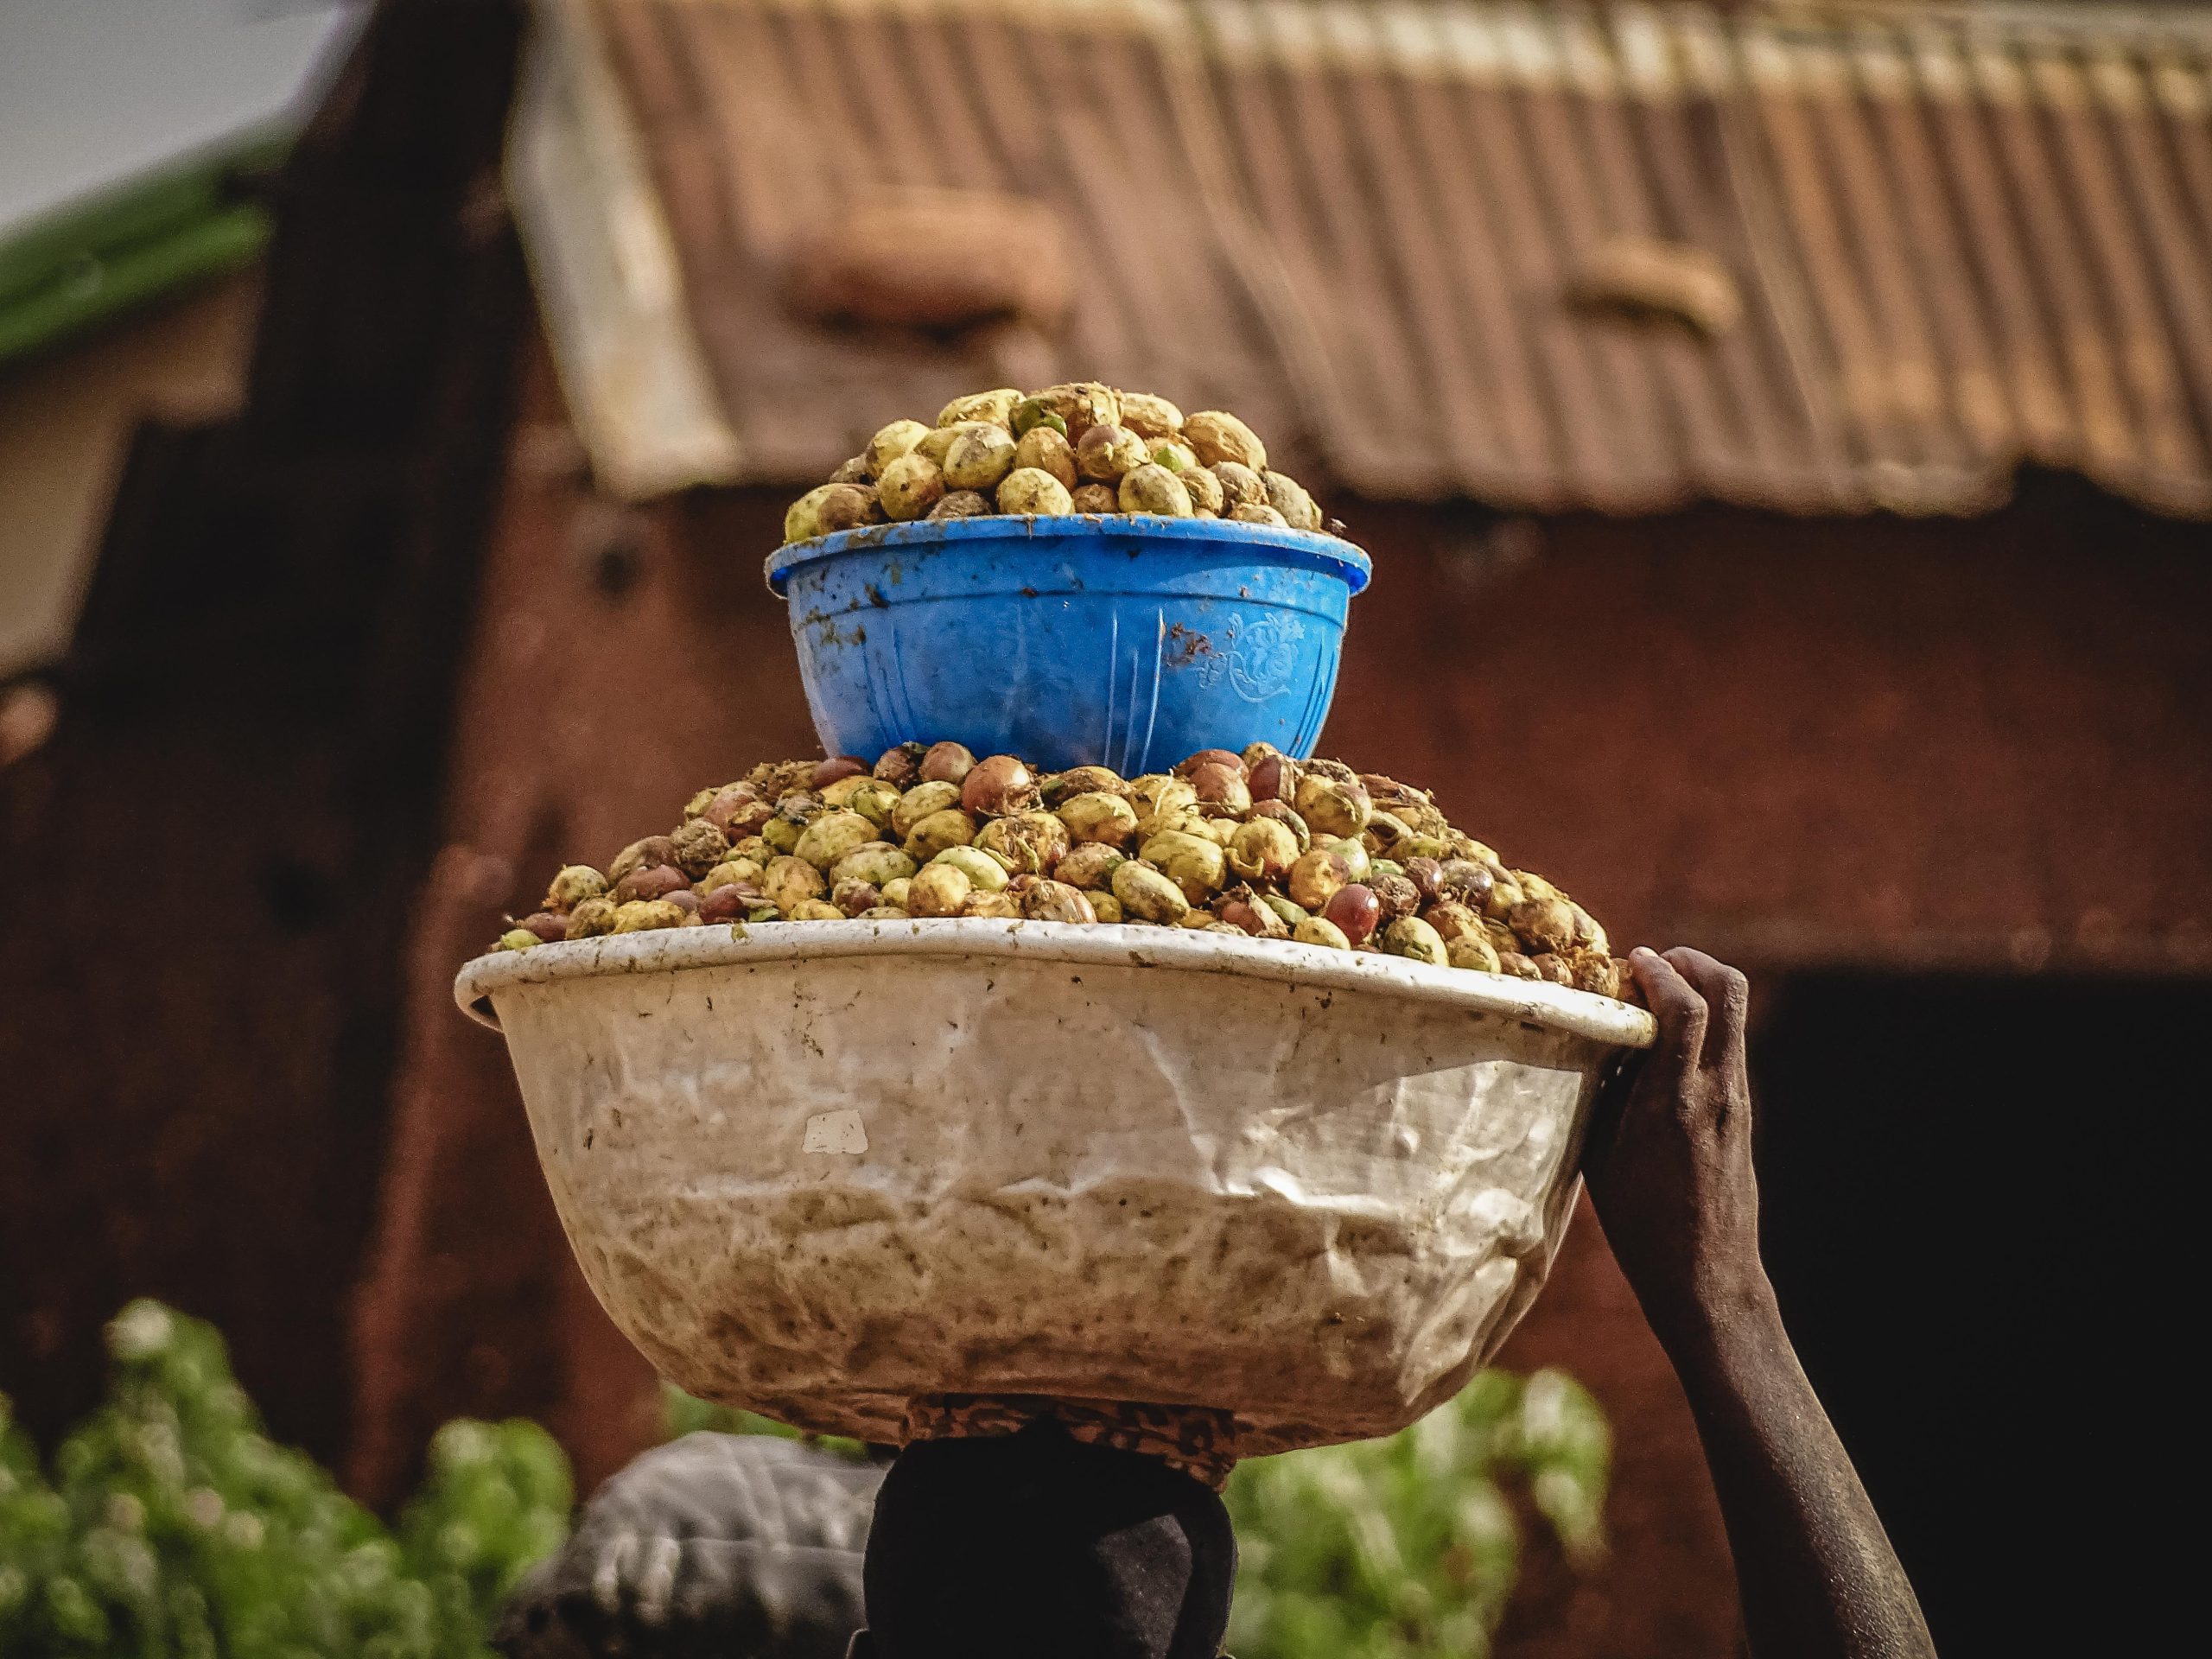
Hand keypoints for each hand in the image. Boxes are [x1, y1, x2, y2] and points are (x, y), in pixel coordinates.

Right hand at [1582, 947, 1774, 1351]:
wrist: (1707, 1276)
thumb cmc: (1640, 1224)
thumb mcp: (1603, 1154)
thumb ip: (1607, 1089)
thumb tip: (1601, 1039)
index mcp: (1674, 1101)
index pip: (1686, 1006)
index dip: (1658, 970)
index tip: (1629, 961)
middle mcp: (1717, 1091)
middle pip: (1729, 990)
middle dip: (1691, 961)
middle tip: (1653, 965)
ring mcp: (1737, 1101)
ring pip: (1734, 1013)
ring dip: (1698, 989)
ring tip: (1654, 999)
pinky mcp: (1743, 1114)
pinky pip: (1728, 1045)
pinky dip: (1702, 1024)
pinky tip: (1665, 1044)